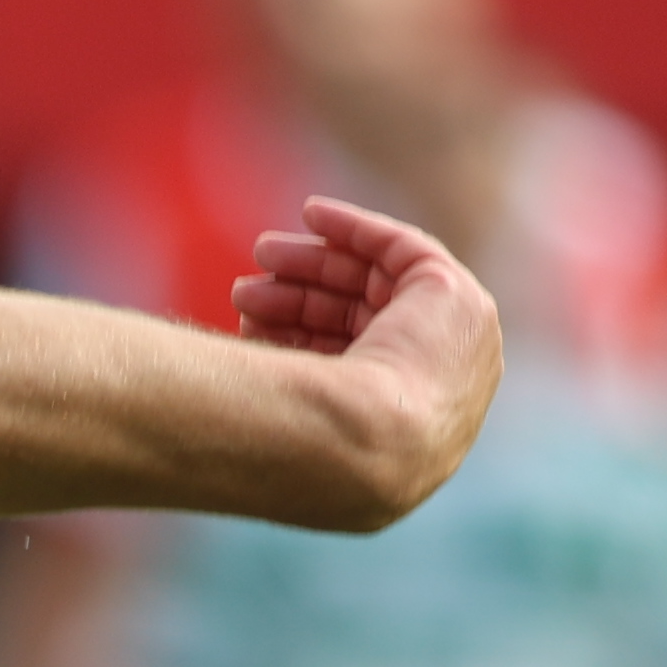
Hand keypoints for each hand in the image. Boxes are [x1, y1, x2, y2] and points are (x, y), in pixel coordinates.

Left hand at [230, 195, 500, 518]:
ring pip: (377, 286)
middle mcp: (434, 390)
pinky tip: (311, 213)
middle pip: (359, 320)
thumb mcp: (286, 426)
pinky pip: (406, 250)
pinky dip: (358, 229)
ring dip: (318, 263)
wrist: (369, 447)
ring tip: (261, 253)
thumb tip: (209, 400)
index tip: (246, 310)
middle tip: (244, 286)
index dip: (295, 330)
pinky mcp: (456, 300)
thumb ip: (271, 402)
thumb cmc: (314, 452)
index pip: (344, 362)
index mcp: (398, 428)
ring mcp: (452, 346)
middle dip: (299, 295)